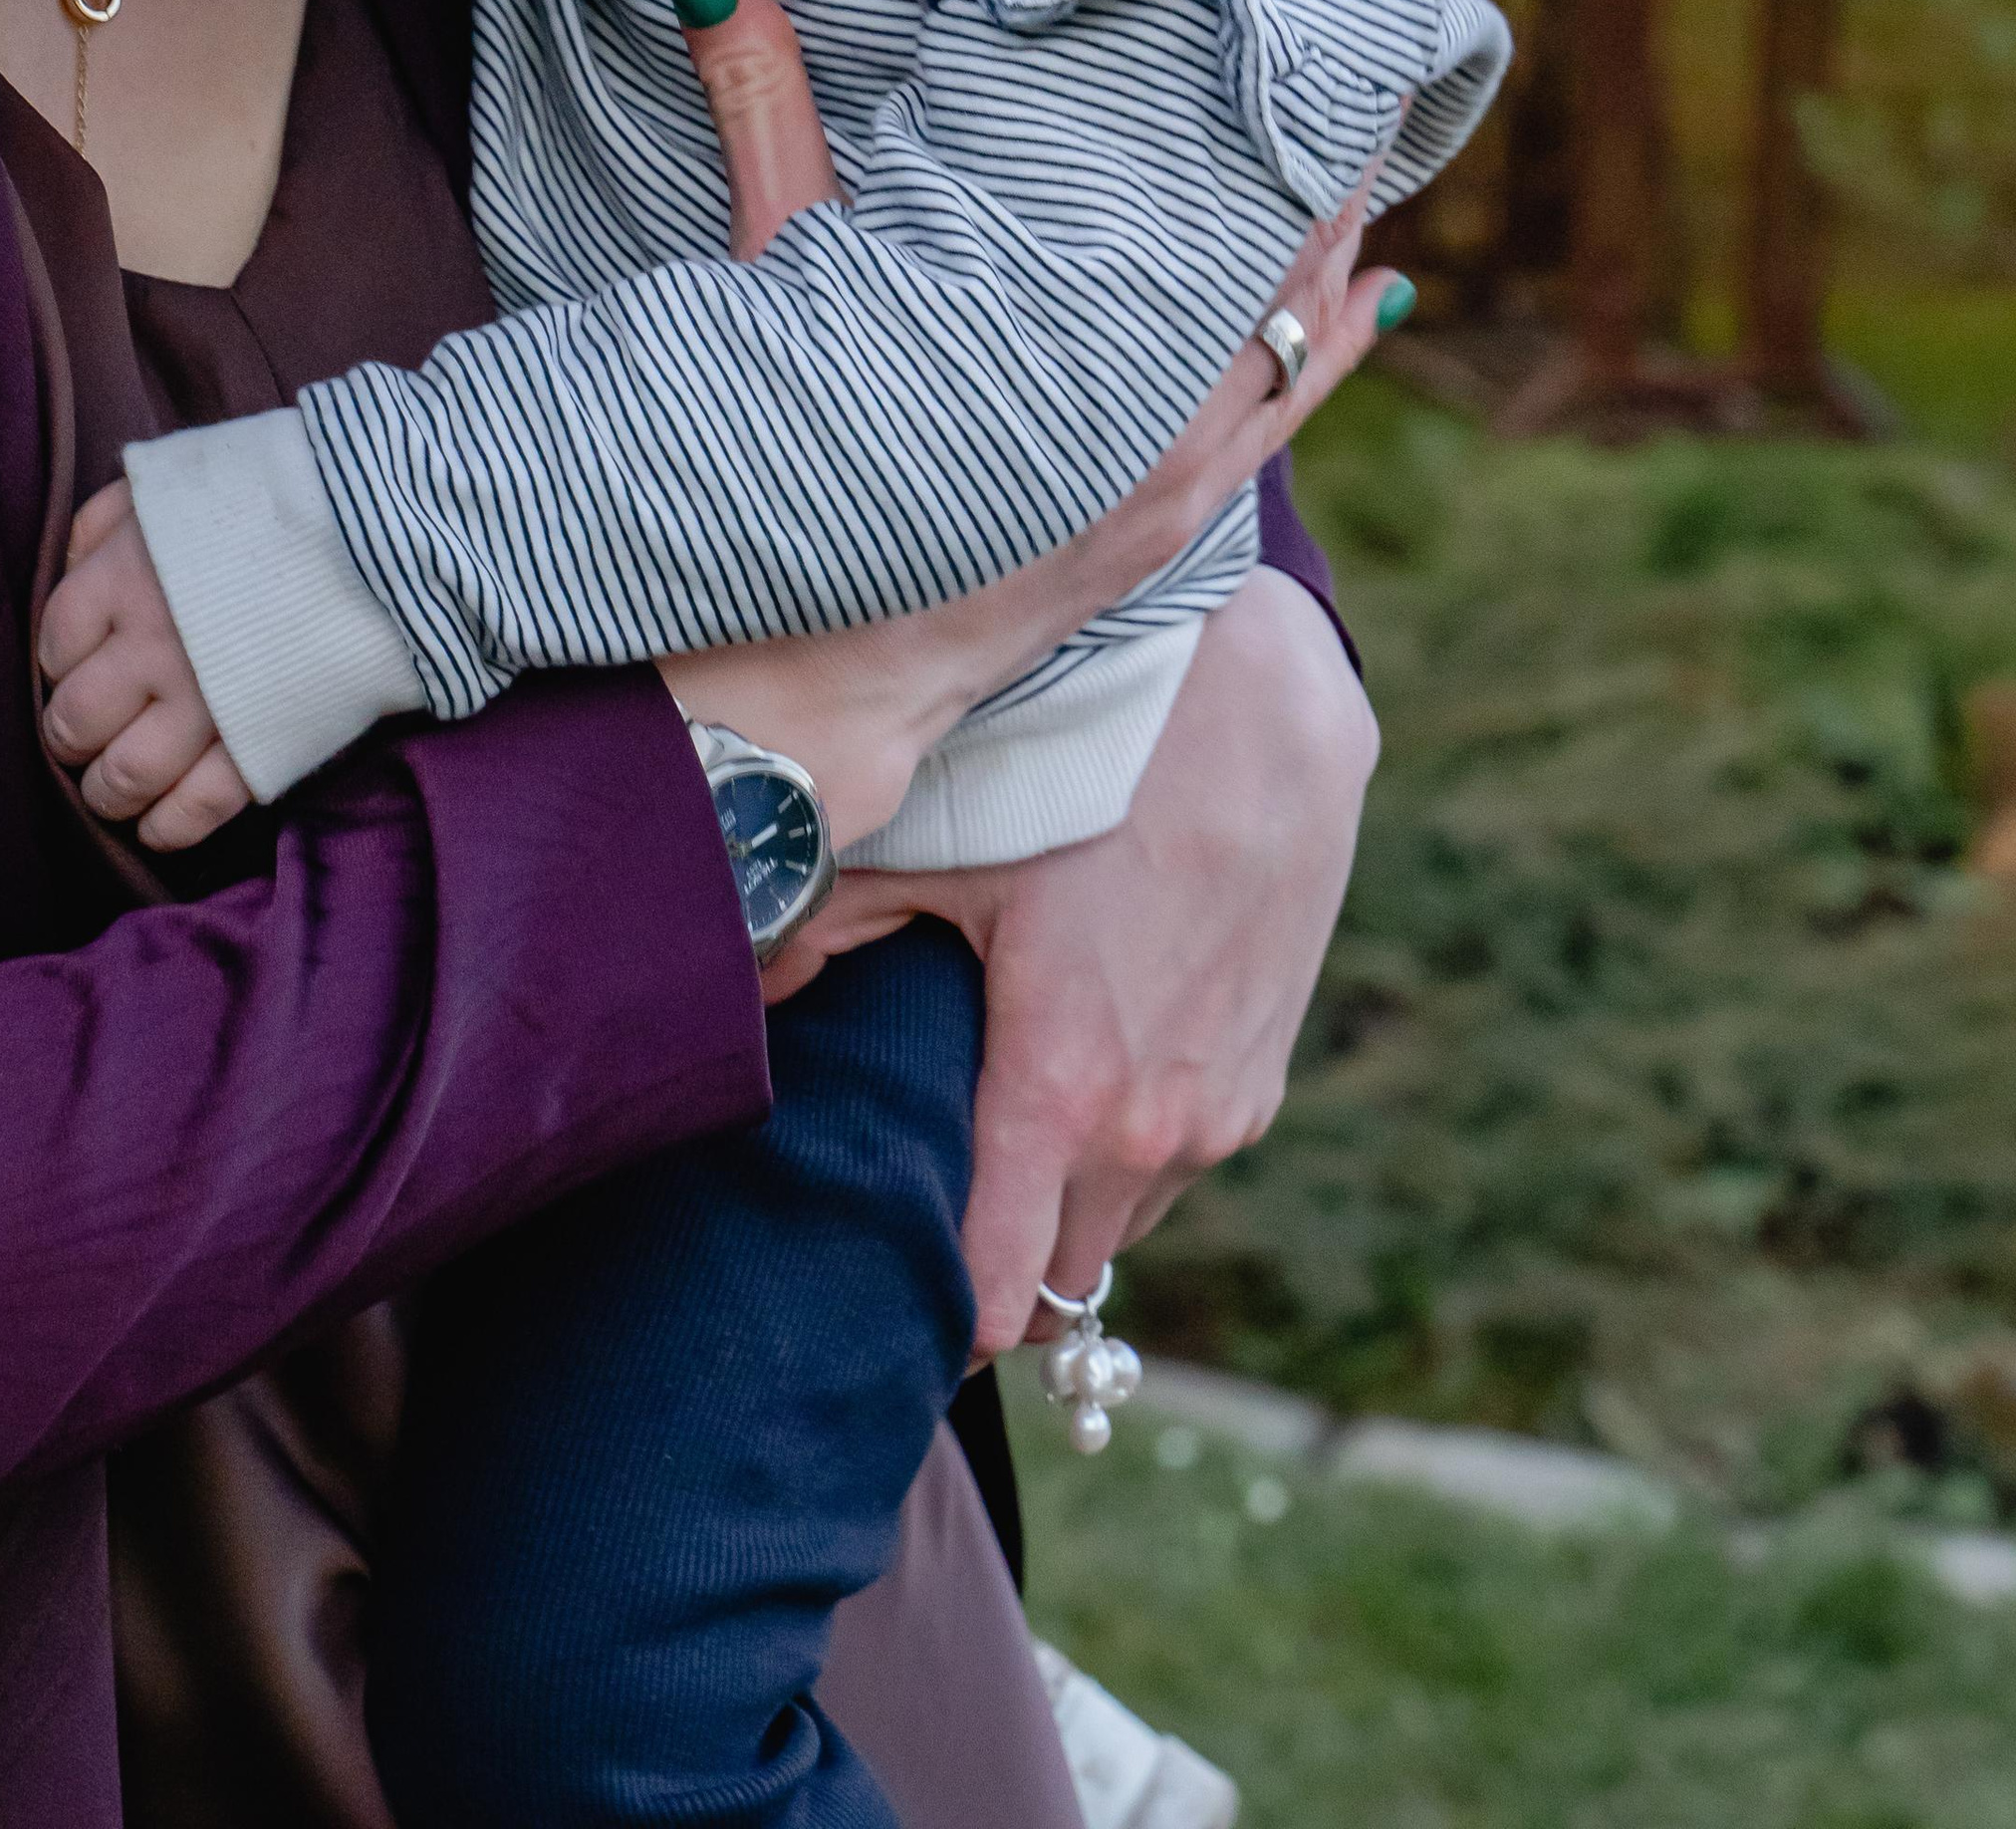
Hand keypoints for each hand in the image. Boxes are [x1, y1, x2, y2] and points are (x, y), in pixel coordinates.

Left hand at [36, 480, 253, 851]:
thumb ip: (110, 520)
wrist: (382, 527)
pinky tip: (156, 826)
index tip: (77, 667)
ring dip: (107, 791)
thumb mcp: (177, 482)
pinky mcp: (261, 742)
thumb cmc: (272, 496)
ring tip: (112, 789)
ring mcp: (207, 702)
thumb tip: (73, 570)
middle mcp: (155, 646)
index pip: (58, 642)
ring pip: (125, 775)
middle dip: (70, 736)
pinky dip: (166, 828)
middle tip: (83, 737)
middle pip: (77, 718)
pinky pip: (196, 808)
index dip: (61, 662)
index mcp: (127, 577)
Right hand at [660, 0, 1392, 872]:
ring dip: (1330, 247)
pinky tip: (1375, 298)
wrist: (791, 679)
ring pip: (1291, 337)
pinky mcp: (1162, 528)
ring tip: (1379, 147)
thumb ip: (766, 108)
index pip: (1213, 197)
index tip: (1312, 16)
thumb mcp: (773, 269)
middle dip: (1316, 160)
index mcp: (1073, 326)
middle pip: (1273, 256)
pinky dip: (1331, 351)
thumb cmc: (778, 462)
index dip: (1267, 110)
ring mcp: (1167, 474)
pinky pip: (1282, 423)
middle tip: (1372, 54)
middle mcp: (1146, 401)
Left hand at [765, 564, 1376, 1353]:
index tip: (890, 1276)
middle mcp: (1153, 1131)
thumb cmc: (1090, 768)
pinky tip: (1096, 1049)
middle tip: (936, 1181)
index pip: (999, 1293)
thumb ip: (836, 922)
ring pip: (1123, 1218)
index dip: (940, 1303)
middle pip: (1060, 1277)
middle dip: (1003, 1249)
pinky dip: (1134, 1138)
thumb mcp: (948, 838)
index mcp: (1063, 1092)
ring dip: (1073, 1192)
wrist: (1259, 710)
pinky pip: (1181, 1160)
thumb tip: (750, 976)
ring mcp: (1221, 1113)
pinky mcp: (1265, 1080)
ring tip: (1013, 1107)